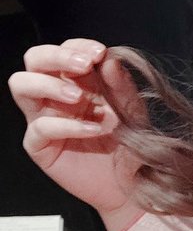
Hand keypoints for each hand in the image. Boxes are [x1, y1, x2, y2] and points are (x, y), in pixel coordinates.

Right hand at [10, 38, 145, 230]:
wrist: (130, 184)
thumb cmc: (129, 145)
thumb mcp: (132, 111)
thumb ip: (121, 85)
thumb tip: (109, 58)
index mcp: (77, 80)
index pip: (65, 50)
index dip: (78, 46)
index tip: (99, 52)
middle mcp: (55, 94)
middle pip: (35, 59)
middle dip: (57, 56)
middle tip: (84, 65)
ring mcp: (43, 117)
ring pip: (22, 84)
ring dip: (50, 84)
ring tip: (80, 99)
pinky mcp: (39, 144)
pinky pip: (40, 126)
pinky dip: (67, 125)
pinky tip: (92, 129)